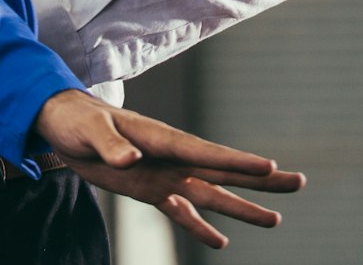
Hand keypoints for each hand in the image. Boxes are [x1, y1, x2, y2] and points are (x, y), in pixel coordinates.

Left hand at [35, 90, 305, 249]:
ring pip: (212, 194)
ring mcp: (164, 175)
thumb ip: (111, 145)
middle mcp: (172, 158)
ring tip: (275, 221)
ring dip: (241, 208)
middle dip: (262, 179)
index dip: (238, 162)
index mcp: (163, 139)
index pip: (207, 153)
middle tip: (300, 182)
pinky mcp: (150, 190)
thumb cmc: (76, 121)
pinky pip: (181, 211)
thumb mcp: (90, 131)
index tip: (271, 166)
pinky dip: (199, 227)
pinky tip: (220, 241)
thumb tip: (128, 161)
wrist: (62, 125)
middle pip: (225, 171)